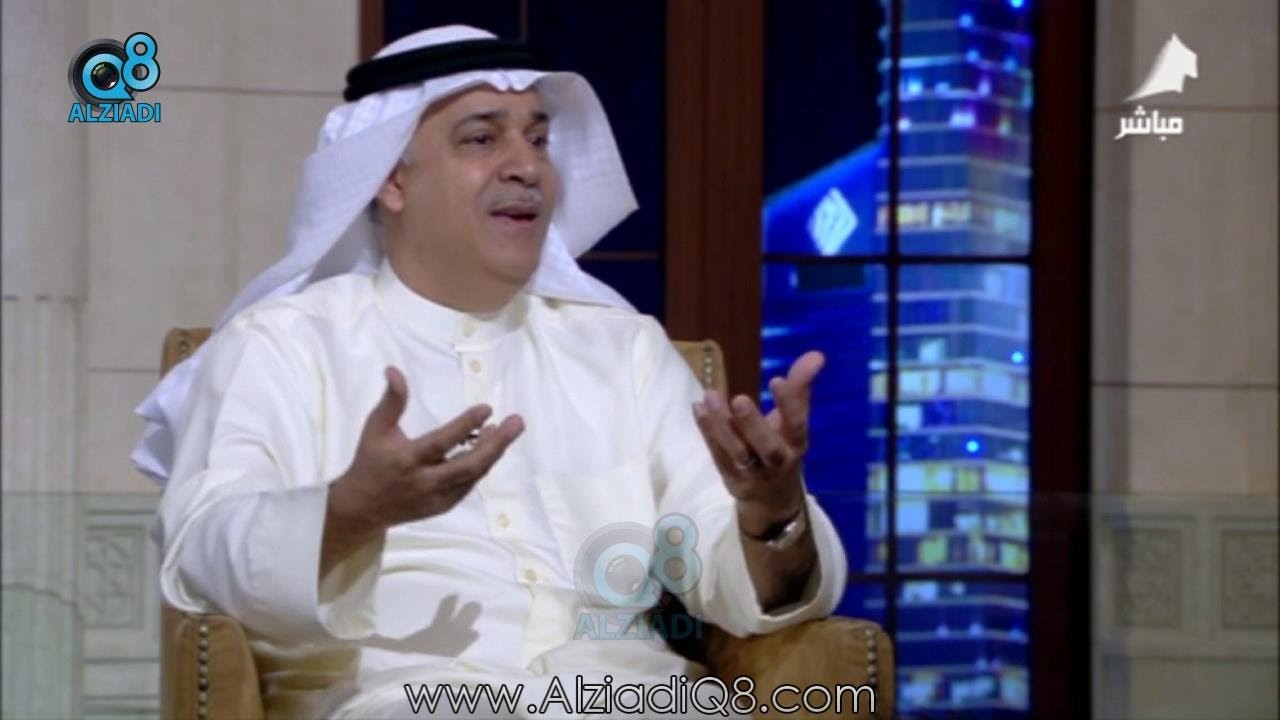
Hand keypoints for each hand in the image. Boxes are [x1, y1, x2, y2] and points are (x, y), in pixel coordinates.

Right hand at [328, 366, 523, 537]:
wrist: (363, 508)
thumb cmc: (370, 461)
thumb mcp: (375, 429)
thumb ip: (391, 402)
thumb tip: (394, 371)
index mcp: (407, 460)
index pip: (441, 443)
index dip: (465, 426)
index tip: (487, 408)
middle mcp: (425, 482)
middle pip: (469, 466)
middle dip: (497, 444)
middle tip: (517, 422)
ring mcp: (437, 497)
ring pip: (473, 475)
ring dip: (493, 452)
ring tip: (508, 428)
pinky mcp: (444, 506)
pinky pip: (469, 484)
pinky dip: (482, 465)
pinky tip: (491, 445)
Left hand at [692, 351, 823, 536]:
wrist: (772, 500)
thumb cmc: (783, 449)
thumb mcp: (793, 422)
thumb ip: (800, 388)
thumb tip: (816, 354)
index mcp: (796, 443)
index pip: (796, 424)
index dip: (789, 404)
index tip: (777, 380)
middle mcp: (777, 461)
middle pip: (766, 446)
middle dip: (752, 424)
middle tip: (739, 399)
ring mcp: (753, 473)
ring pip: (737, 452)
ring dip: (722, 425)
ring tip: (710, 396)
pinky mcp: (731, 479)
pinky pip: (718, 454)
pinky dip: (707, 432)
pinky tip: (698, 408)